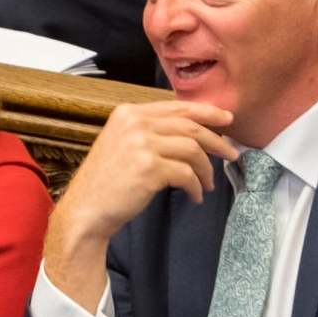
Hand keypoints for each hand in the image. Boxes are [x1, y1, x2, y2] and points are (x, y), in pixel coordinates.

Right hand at [45, 100, 235, 311]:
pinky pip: (186, 174)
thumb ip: (149, 132)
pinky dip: (196, 186)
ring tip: (208, 184)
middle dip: (216, 140)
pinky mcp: (149, 168)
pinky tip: (195, 196)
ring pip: (192, 150)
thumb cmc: (106, 183)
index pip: (176, 107)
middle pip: (190, 126)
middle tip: (231, 153)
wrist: (86, 210)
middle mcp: (134, 123)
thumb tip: (191, 131)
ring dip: (206, 169)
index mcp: (128, 113)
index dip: (207, 112)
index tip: (227, 119)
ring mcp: (141, 144)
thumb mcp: (122, 144)